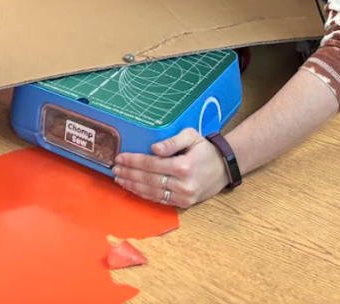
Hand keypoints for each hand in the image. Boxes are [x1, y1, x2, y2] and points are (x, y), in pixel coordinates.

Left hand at [112, 128, 228, 208]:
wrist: (224, 168)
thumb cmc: (205, 149)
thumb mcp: (191, 136)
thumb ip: (172, 141)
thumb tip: (153, 148)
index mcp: (183, 166)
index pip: (151, 164)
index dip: (133, 161)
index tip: (119, 158)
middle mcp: (182, 184)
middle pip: (148, 179)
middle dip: (129, 174)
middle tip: (114, 169)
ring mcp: (183, 196)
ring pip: (151, 193)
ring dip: (133, 186)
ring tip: (120, 179)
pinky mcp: (184, 204)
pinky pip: (160, 200)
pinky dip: (144, 195)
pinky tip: (134, 188)